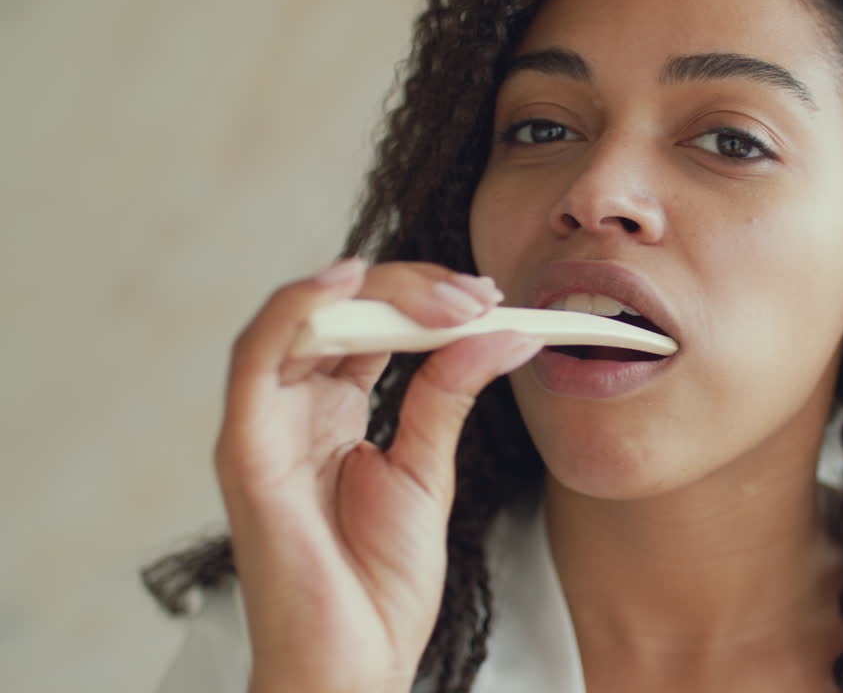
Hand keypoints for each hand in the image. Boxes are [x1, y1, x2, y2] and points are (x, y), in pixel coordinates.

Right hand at [213, 259, 539, 692]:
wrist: (358, 662)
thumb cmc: (379, 581)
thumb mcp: (429, 470)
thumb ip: (449, 395)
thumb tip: (500, 331)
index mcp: (330, 411)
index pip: (369, 325)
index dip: (424, 299)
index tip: (489, 298)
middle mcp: (291, 409)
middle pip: (338, 312)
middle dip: (411, 290)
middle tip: (478, 297)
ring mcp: (264, 427)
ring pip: (300, 320)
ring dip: (373, 293)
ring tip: (446, 298)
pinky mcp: (247, 452)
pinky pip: (257, 361)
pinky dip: (296, 311)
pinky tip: (345, 282)